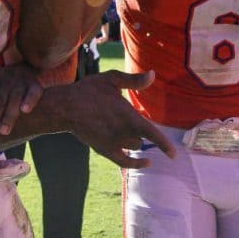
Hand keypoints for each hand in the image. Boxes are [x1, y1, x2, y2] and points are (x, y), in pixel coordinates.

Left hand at [0, 64, 43, 141]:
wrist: (26, 70)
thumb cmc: (0, 84)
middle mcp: (8, 77)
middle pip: (0, 99)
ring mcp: (23, 81)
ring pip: (15, 99)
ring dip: (9, 115)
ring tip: (3, 131)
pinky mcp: (36, 85)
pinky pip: (34, 92)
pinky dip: (30, 100)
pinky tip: (25, 110)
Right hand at [61, 69, 175, 167]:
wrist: (65, 108)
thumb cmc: (88, 91)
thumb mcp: (111, 79)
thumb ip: (134, 80)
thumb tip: (153, 74)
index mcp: (127, 116)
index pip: (151, 134)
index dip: (164, 145)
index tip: (173, 154)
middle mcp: (122, 133)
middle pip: (142, 138)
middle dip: (141, 130)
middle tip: (127, 117)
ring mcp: (113, 143)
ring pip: (134, 146)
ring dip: (135, 139)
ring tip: (122, 126)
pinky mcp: (104, 150)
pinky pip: (124, 161)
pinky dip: (135, 163)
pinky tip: (146, 162)